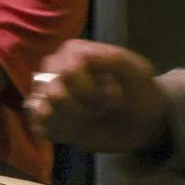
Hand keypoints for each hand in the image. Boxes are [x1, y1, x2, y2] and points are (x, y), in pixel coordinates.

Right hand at [23, 39, 169, 154]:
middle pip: (52, 92)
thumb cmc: (141, 92)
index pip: (66, 72)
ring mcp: (48, 94)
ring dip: (72, 121)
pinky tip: (79, 130)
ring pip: (43, 110)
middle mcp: (54, 69)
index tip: (114, 97)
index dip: (90, 90)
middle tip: (101, 110)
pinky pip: (40, 127)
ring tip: (91, 120)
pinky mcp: (48, 118)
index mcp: (73, 52)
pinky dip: (60, 133)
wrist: (143, 120)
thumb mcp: (137, 73)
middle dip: (81, 108)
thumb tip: (81, 57)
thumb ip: (113, 60)